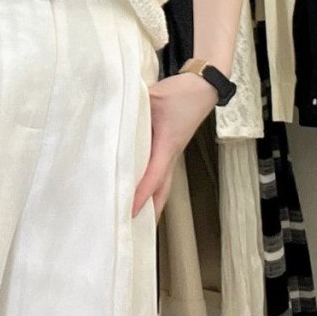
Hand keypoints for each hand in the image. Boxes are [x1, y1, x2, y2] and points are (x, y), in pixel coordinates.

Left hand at [131, 72, 219, 222]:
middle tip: (134, 230)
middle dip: (150, 211)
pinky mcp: (170, 146)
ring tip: (135, 217)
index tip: (128, 211)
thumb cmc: (182, 93)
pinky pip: (160, 171)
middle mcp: (171, 154)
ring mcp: (172, 152)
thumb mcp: (154, 98)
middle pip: (162, 191)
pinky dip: (150, 183)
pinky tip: (138, 185)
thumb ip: (134, 109)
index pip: (153, 177)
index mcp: (167, 146)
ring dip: (151, 200)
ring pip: (162, 184)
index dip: (140, 196)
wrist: (203, 85)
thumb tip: (113, 118)